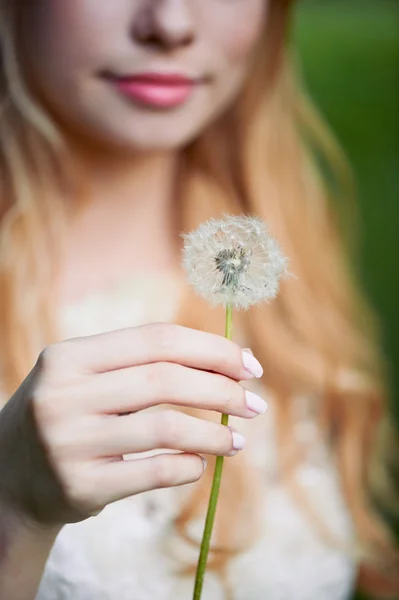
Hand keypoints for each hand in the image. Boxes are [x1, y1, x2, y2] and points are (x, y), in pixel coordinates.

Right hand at [0, 323, 264, 526]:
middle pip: (164, 380)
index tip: (249, 365)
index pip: (156, 340)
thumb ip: (144, 365)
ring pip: (165, 428)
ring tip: (238, 439)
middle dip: (221, 390)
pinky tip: (200, 464)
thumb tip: (228, 364)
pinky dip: (188, 466)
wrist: (9, 477)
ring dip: (213, 433)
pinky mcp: (80, 486)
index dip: (211, 350)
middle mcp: (63, 395)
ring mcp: (68, 442)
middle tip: (254, 404)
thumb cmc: (67, 415)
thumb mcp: (86, 378)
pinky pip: (154, 471)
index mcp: (69, 357)